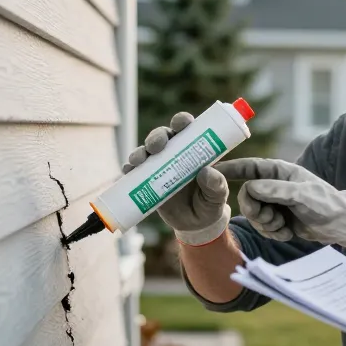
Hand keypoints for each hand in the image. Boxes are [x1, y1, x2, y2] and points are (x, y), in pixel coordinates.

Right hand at [123, 112, 230, 245]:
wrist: (195, 224)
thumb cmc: (210, 203)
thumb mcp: (218, 195)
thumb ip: (217, 185)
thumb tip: (206, 172)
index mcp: (194, 149)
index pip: (187, 128)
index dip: (182, 121)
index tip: (182, 123)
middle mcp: (174, 153)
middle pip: (163, 136)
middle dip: (157, 136)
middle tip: (157, 146)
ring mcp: (158, 166)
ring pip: (146, 151)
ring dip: (140, 152)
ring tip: (138, 160)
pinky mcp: (146, 180)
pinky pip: (134, 171)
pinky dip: (129, 168)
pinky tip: (127, 171)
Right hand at [214, 158, 345, 249]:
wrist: (340, 224)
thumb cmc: (325, 203)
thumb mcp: (302, 194)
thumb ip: (276, 190)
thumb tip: (251, 187)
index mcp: (279, 172)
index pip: (249, 167)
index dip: (230, 169)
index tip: (211, 172)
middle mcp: (273, 186)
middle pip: (246, 197)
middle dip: (256, 212)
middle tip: (272, 218)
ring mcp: (274, 203)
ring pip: (253, 215)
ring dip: (267, 225)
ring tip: (285, 225)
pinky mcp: (277, 220)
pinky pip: (262, 228)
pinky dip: (274, 233)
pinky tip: (289, 232)